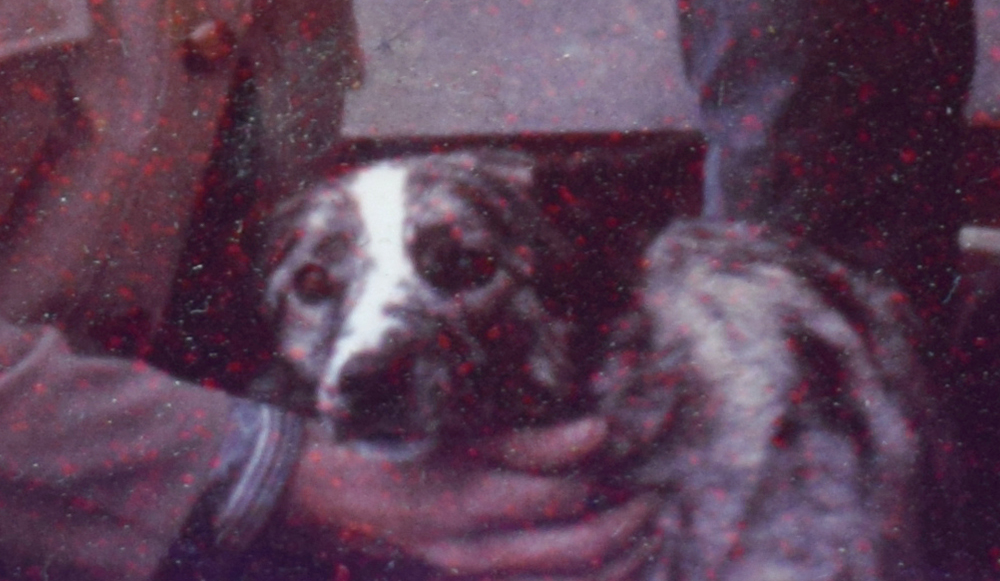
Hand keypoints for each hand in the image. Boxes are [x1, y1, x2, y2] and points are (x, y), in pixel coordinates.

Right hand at [282, 419, 656, 577]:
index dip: (609, 482)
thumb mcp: (465, 439)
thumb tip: (601, 432)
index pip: (567, 500)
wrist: (342, 511)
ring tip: (649, 539)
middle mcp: (482, 555)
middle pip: (579, 552)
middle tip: (657, 503)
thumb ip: (534, 442)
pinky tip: (611, 569)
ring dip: (620, 566)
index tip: (634, 464)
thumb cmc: (406, 458)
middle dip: (629, 529)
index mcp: (477, 503)